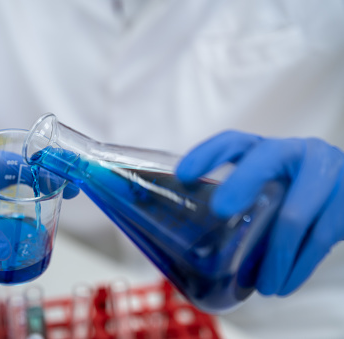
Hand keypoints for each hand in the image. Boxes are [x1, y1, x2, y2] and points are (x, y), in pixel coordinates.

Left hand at [176, 130, 343, 295]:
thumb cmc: (301, 198)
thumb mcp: (274, 192)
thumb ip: (244, 205)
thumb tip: (194, 246)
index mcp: (270, 150)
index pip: (234, 142)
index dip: (207, 154)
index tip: (182, 175)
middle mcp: (299, 153)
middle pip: (265, 159)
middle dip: (240, 183)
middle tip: (219, 210)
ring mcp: (329, 172)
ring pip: (294, 214)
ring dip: (275, 256)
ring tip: (262, 287)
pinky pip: (321, 237)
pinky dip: (300, 266)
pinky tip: (285, 284)